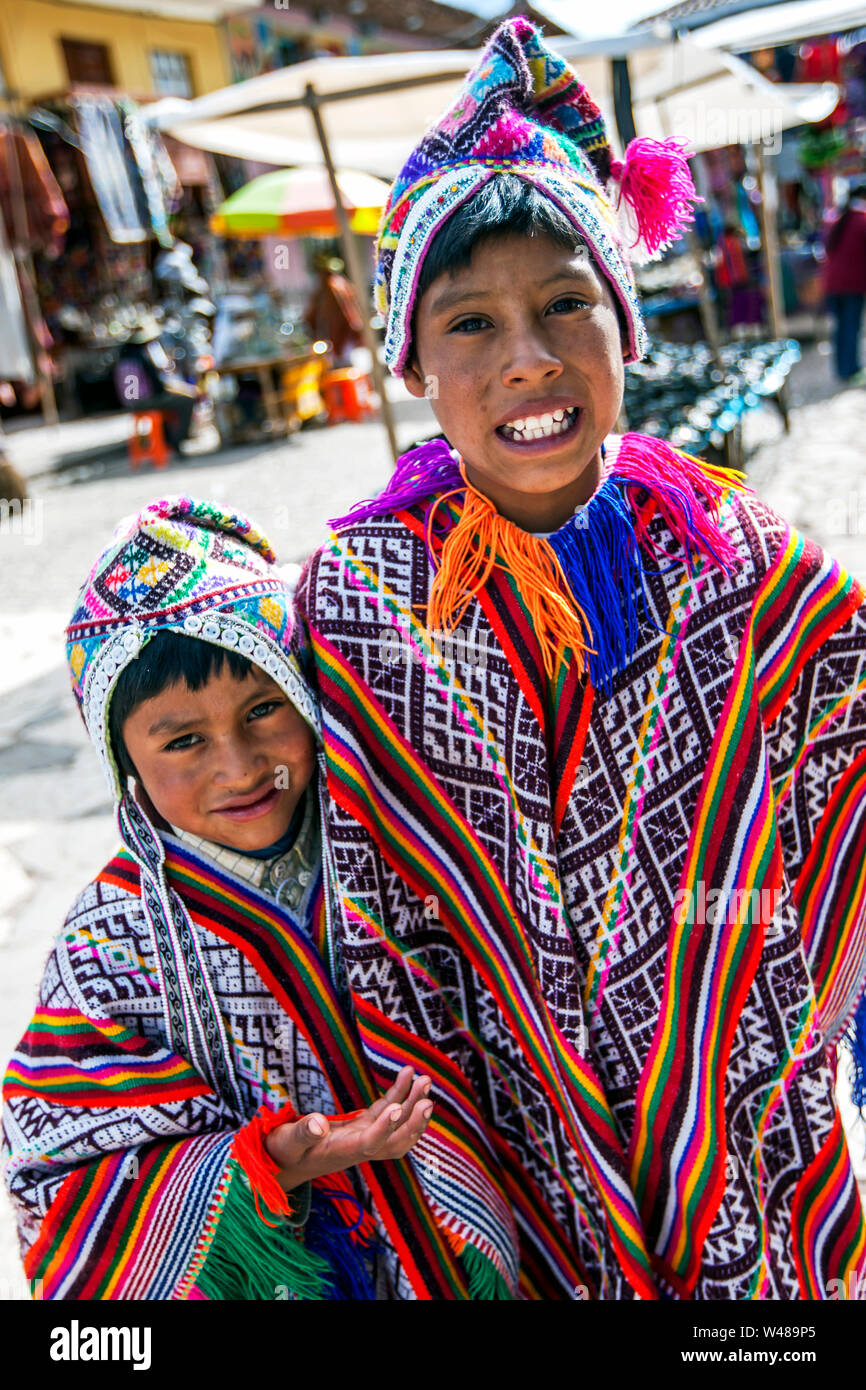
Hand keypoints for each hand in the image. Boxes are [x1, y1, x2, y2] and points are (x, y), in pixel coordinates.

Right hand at [264, 1065, 432, 1192]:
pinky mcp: (361, 1127)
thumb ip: (303, 1132)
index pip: (369, 1144)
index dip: (385, 1129)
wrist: (282, 1163)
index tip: (396, 1109)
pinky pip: (385, 1111)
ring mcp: (362, 1137)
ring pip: (396, 1126)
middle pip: (395, 1142)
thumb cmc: (281, 1152)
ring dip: (412, 1105)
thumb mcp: (286, 1141)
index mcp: (342, 1153)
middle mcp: (358, 1148)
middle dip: (413, 1122)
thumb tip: (319, 1123)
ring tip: (425, 1080)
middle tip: (427, 1098)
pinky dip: (398, 1094)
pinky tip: (407, 1073)